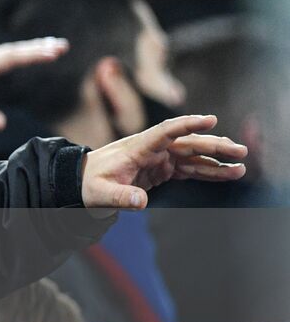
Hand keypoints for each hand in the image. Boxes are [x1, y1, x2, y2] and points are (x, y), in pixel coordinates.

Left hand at [0, 37, 68, 129]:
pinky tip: (23, 56)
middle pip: (11, 51)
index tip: (54, 51)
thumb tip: (2, 123)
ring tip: (54, 46)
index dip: (31, 54)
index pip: (8, 58)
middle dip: (37, 48)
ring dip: (30, 49)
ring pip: (7, 53)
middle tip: (62, 46)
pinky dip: (17, 55)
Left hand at [81, 114, 246, 211]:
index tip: (210, 119)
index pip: (165, 132)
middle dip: (214, 145)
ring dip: (216, 161)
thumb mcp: (100, 193)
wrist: (81, 181)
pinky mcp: (161, 168)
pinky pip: (188, 168)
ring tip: (240, 167)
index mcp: (137, 147)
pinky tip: (226, 174)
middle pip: (186, 143)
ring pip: (192, 156)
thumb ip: (120, 197)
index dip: (187, 125)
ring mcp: (158, 157)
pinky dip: (207, 171)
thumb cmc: (89, 184)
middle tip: (240, 151)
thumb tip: (141, 202)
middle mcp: (151, 148)